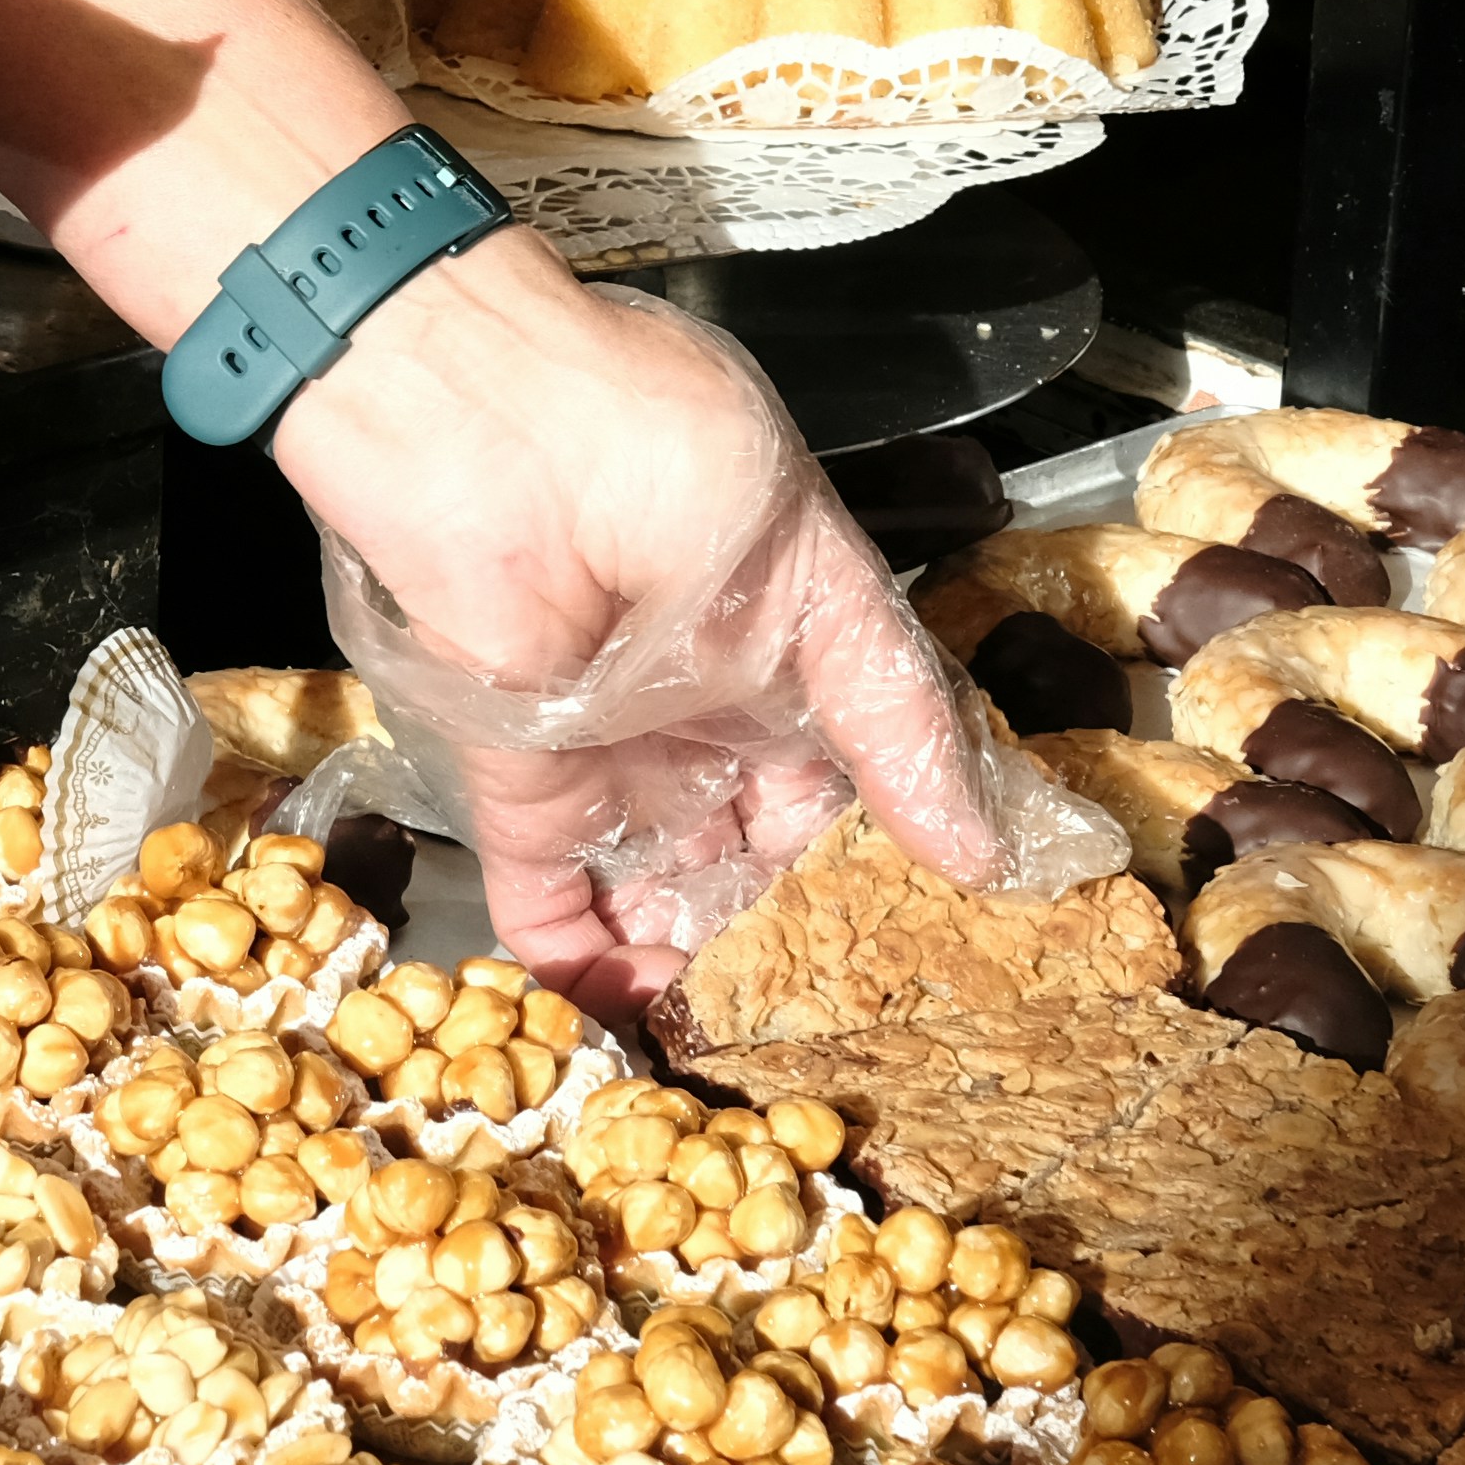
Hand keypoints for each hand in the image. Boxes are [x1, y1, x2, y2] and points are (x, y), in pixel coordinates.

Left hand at [278, 240, 1101, 1011]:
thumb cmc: (660, 451)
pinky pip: (547, 894)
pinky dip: (576, 962)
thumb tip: (983, 850)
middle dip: (777, 941)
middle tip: (814, 1028)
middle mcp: (697, 713)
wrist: (481, 416)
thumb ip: (894, 715)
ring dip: (689, 967)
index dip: (871, 871)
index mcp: (782, 652)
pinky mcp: (514, 784)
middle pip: (749, 854)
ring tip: (727, 1049)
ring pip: (658, 887)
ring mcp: (606, 752)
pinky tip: (622, 1029)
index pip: (839, 789)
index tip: (912, 959)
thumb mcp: (818, 577)